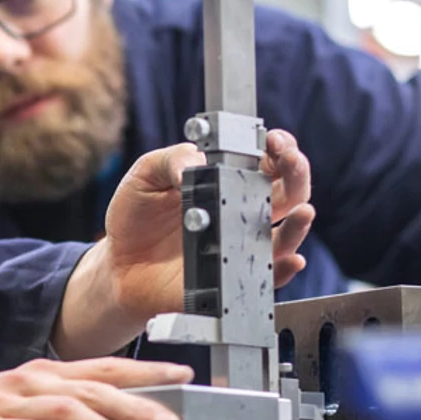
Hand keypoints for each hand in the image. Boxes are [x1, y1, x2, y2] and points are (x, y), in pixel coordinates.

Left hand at [51, 130, 316, 359]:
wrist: (117, 263)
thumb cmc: (135, 217)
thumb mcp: (146, 174)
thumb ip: (172, 159)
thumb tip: (199, 161)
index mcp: (227, 181)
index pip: (267, 161)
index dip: (279, 147)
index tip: (273, 141)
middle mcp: (241, 212)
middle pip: (289, 192)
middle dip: (297, 173)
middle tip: (289, 162)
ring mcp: (240, 246)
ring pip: (286, 236)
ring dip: (299, 224)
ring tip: (303, 212)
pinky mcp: (232, 278)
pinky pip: (267, 278)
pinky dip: (283, 270)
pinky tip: (289, 259)